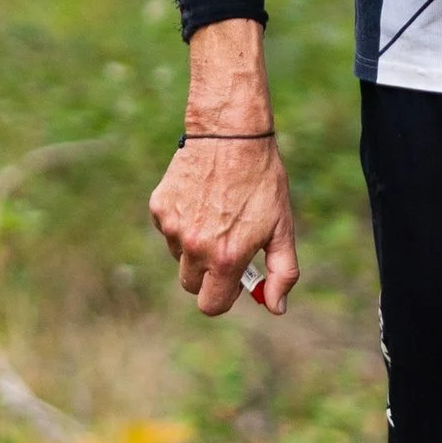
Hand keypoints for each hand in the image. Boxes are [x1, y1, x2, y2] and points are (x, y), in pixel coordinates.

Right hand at [149, 19, 298, 313]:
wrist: (231, 134)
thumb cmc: (262, 181)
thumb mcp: (282, 227)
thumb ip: (282, 272)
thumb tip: (277, 308)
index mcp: (226, 257)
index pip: (211, 305)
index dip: (223, 297)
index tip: (234, 282)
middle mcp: (195, 247)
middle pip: (192, 286)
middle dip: (209, 275)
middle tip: (227, 246)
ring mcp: (173, 227)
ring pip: (179, 256)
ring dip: (195, 247)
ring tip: (217, 214)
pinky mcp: (159, 208)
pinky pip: (168, 230)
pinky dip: (182, 223)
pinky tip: (201, 199)